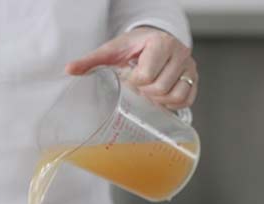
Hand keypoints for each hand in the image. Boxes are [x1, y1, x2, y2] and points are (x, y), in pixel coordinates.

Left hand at [65, 27, 197, 109]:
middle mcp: (179, 53)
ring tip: (149, 90)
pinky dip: (172, 103)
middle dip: (146, 91)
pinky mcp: (194, 78)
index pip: (146, 76)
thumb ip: (90, 61)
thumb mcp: (111, 51)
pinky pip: (186, 100)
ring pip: (176, 95)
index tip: (130, 75)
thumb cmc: (133, 46)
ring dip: (159, 99)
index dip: (135, 82)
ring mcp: (189, 66)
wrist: (152, 40)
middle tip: (139, 85)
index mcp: (160, 43)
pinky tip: (161, 97)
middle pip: (160, 88)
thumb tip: (69, 69)